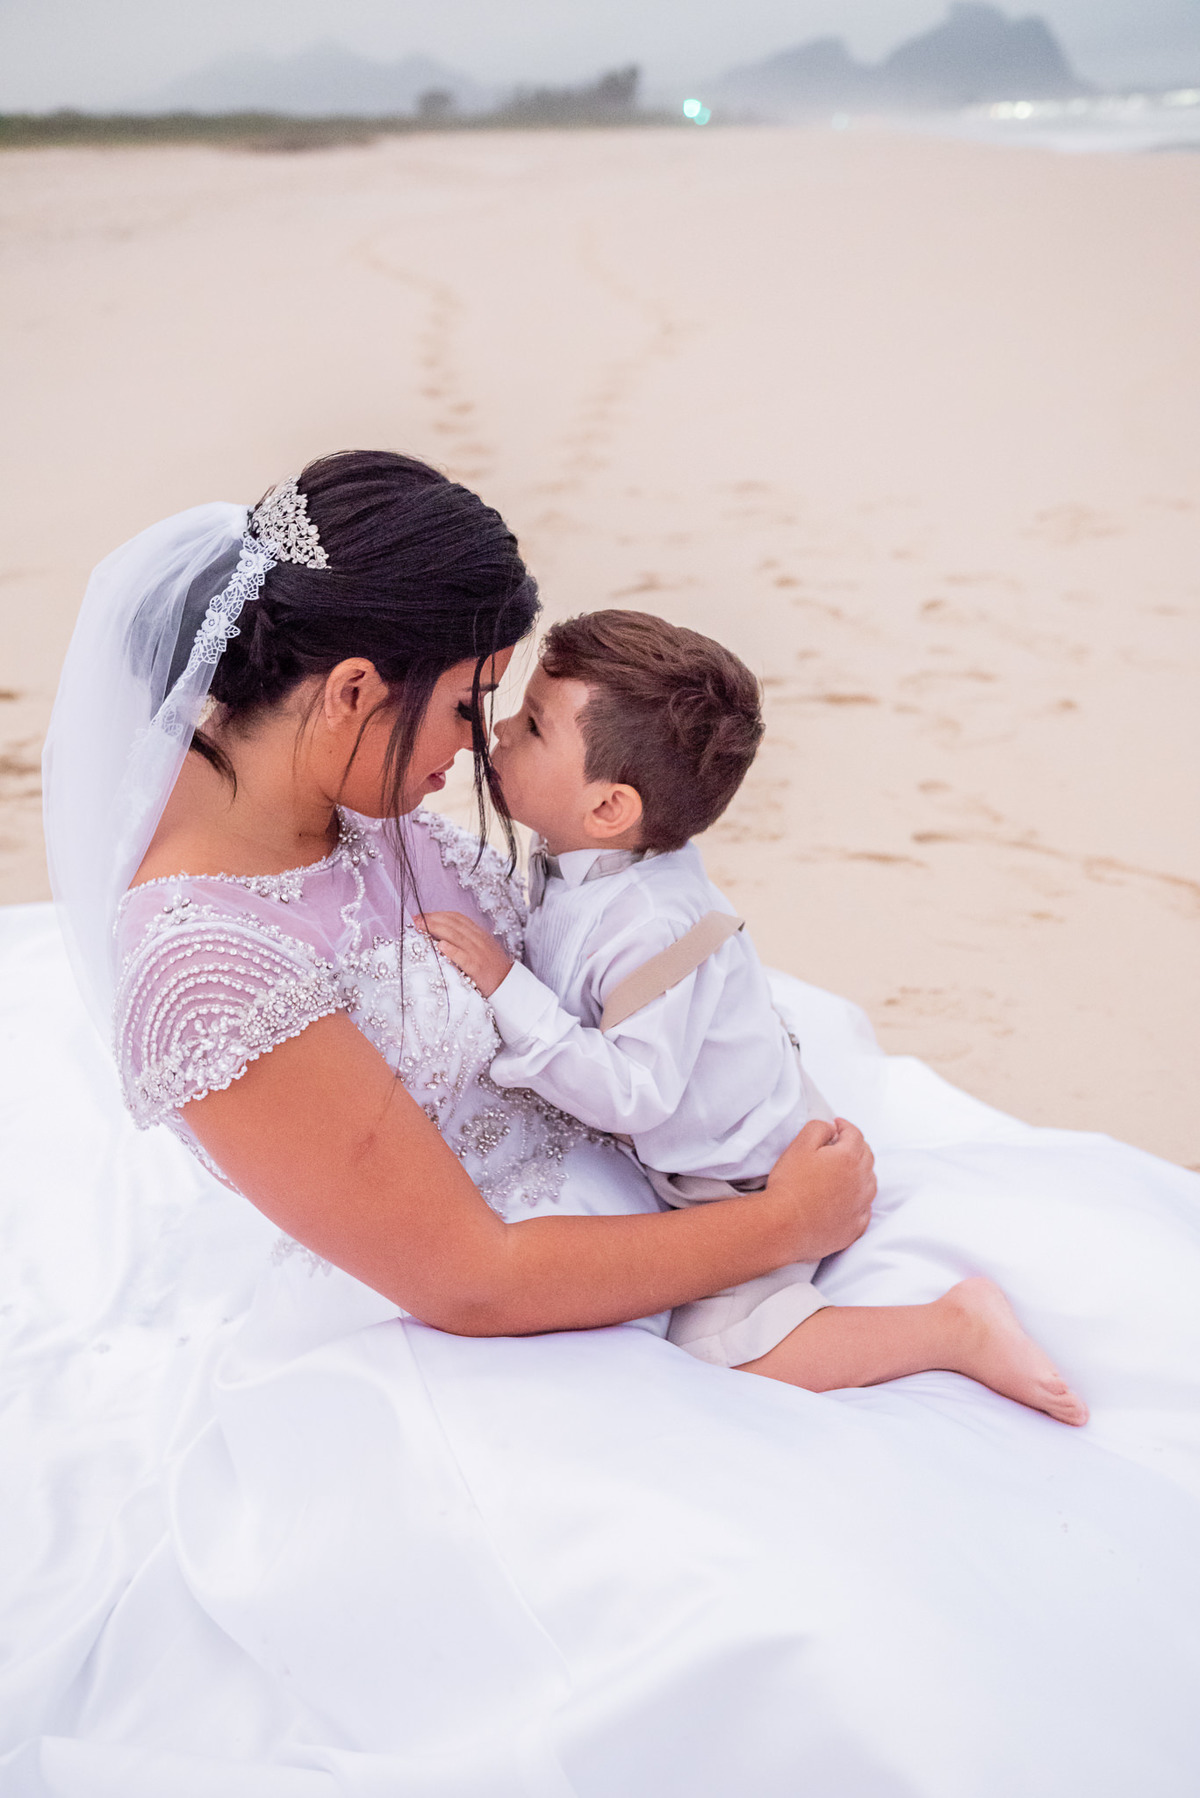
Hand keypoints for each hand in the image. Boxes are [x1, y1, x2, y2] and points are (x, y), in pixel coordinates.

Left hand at [417, 911, 513, 998]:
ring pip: (456, 936)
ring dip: (436, 930)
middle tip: (415, 920)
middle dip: (433, 920)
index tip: (422, 915)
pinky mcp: (478, 968)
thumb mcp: (481, 949)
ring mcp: (479, 953)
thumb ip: (465, 941)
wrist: (510, 986)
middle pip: (454, 924)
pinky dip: (452, 950)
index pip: (457, 918)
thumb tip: (440, 937)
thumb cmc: (492, 969)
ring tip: (421, 927)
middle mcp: (479, 940)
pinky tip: (440, 946)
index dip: (438, 914)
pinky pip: (464, 957)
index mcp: (480, 934)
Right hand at [764, 1118, 875, 1262]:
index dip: (845, 1126)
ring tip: (844, 1172)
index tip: (837, 1125)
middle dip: (855, 1146)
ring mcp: (861, 1205)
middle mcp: (861, 1181)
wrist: (785, 1225)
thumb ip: (819, 1128)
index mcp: (849, 1157)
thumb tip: (832, 1128)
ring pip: (870, 1182)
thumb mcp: (799, 1145)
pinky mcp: (855, 1227)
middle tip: (841, 1145)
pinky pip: (865, 1209)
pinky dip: (860, 1200)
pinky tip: (847, 1200)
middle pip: (867, 1156)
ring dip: (861, 1172)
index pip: (855, 1134)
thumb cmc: (790, 1185)